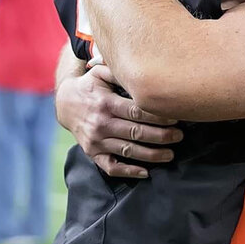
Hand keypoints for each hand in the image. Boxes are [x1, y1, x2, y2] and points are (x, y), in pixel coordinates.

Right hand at [56, 64, 182, 177]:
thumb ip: (120, 72)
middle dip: (161, 136)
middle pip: (136, 132)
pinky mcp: (92, 153)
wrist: (65, 104)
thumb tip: (143, 71)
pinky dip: (128, 171)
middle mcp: (101, 123)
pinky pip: (110, 167)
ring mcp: (96, 141)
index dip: (157, 116)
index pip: (136, 112)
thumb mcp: (101, 73)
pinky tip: (145, 172)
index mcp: (106, 103)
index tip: (175, 117)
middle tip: (179, 136)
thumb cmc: (91, 86)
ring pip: (128, 151)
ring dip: (151, 155)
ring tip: (170, 154)